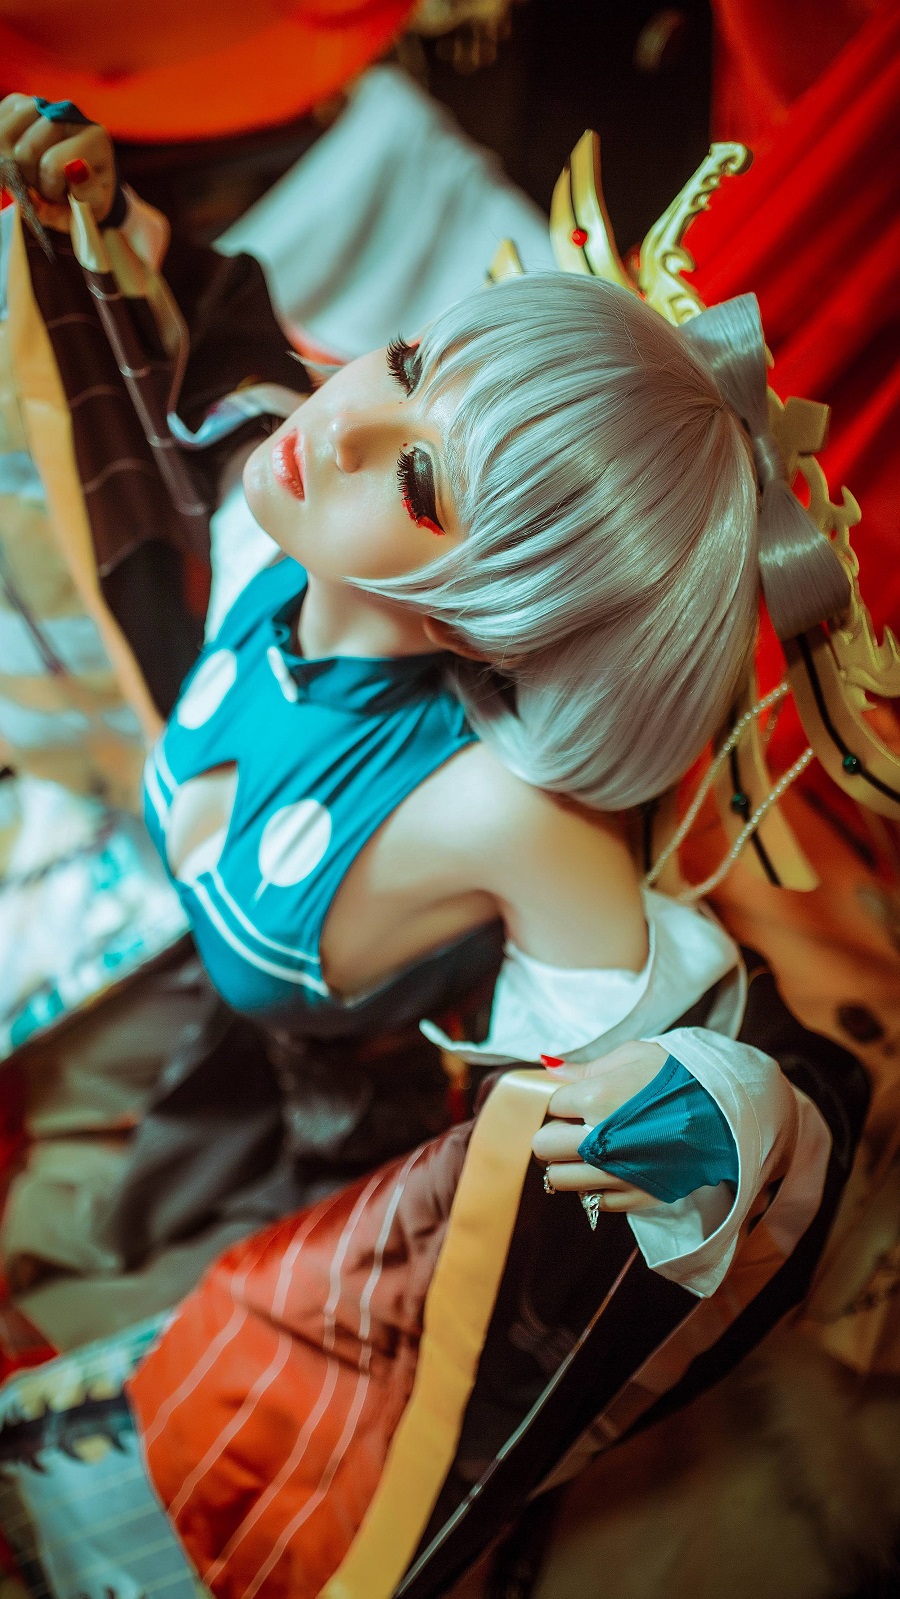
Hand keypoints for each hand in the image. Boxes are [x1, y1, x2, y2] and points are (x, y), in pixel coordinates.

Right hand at [0, 94, 116, 228]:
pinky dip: (2, 150)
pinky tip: (21, 161)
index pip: (53, 164)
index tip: (63, 195)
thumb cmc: (83, 199)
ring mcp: (41, 105)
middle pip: (25, 151)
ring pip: (4, 138)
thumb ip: (84, 196)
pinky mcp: (18, 103)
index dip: (51, 188)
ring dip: (14, 165)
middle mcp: (68, 113)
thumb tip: (74, 168)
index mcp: (95, 138)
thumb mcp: (91, 209)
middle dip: (31, 179)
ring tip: (35, 174)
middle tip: (46, 186)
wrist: (76, 184)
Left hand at [531, 1040, 667, 1210]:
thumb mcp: (635, 1056)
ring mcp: (616, 1173)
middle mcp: (599, 1140)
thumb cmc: (682, 1077)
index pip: (548, 1105)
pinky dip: (592, 1186)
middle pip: (543, 1146)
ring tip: (583, 1152)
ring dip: (564, 1164)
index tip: (569, 1102)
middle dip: (552, 1134)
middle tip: (569, 1128)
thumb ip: (587, 1067)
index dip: (557, 1102)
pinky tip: (608, 1168)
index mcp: (596, 1098)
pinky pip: (591, 1200)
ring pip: (558, 1179)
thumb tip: (548, 1066)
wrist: (728, 1114)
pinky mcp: (635, 1196)